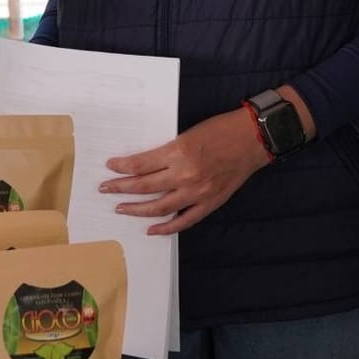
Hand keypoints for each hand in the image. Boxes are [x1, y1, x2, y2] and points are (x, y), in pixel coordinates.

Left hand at [100, 108, 271, 234]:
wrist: (253, 139)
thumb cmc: (221, 129)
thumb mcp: (188, 133)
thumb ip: (168, 151)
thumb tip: (144, 164)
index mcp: (179, 152)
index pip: (141, 164)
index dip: (122, 167)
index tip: (110, 167)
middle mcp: (186, 174)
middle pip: (144, 186)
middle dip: (120, 188)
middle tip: (105, 188)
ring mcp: (198, 192)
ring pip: (159, 207)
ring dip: (136, 209)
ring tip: (121, 208)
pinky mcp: (210, 202)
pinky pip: (184, 220)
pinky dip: (166, 227)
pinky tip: (151, 229)